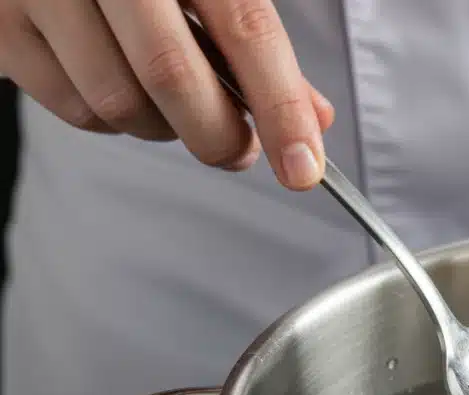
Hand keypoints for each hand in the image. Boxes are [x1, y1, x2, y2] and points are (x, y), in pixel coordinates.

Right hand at [0, 0, 334, 189]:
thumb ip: (252, 43)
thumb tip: (311, 118)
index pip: (247, 30)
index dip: (281, 107)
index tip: (303, 167)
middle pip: (174, 77)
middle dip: (219, 135)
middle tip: (238, 149)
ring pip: (120, 105)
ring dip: (162, 128)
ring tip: (170, 101)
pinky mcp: (3, 27)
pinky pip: (74, 110)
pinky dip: (111, 120)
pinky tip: (116, 81)